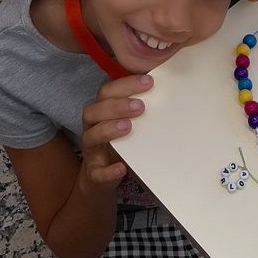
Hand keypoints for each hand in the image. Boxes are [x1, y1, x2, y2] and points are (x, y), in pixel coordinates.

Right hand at [79, 74, 153, 189]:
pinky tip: (121, 168)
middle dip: (117, 106)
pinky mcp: (95, 173)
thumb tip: (167, 85)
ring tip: (128, 127)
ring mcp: (92, 151)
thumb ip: (142, 104)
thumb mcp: (132, 120)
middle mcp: (93, 128)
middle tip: (140, 106)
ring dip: (109, 130)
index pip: (107, 92)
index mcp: (102, 111)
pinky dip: (108, 170)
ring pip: (91, 137)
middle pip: (94, 111)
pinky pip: (97, 172)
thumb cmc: (124, 140)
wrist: (105, 175)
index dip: (126, 85)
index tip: (149, 82)